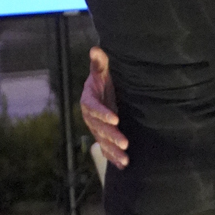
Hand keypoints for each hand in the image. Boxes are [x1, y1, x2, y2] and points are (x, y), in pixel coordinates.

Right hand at [80, 47, 128, 168]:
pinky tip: (123, 166)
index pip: (94, 108)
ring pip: (103, 142)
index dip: (103, 114)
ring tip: (126, 159)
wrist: (105, 94)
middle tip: (125, 143)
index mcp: (89, 101)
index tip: (115, 119)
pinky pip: (107, 150)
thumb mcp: (103, 71)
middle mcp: (91, 118)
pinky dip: (114, 159)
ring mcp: (97, 130)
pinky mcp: (103, 138)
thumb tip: (96, 49)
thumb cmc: (105, 81)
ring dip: (114, 152)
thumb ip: (99, 63)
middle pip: (100, 129)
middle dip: (112, 137)